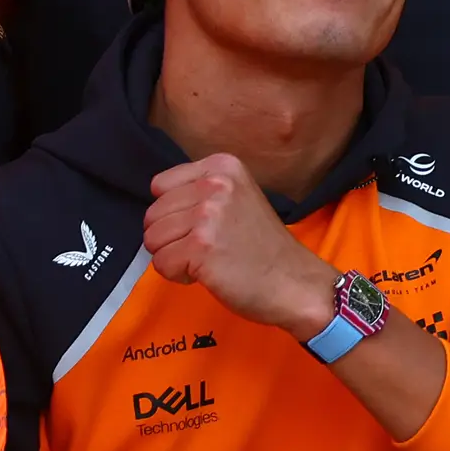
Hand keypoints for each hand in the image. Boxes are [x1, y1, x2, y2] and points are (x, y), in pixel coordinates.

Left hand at [144, 153, 334, 332]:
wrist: (297, 283)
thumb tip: (157, 208)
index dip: (174, 213)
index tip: (205, 226)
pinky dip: (179, 275)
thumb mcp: (238, 198)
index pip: (160, 186)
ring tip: (209, 260)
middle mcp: (215, 184)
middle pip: (152, 215)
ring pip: (152, 239)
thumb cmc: (264, 249)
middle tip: (209, 248)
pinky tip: (208, 273)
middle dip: (172, 238)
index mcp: (223, 167)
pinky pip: (161, 263)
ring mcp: (207, 215)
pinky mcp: (200, 247)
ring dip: (174, 257)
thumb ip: (200, 192)